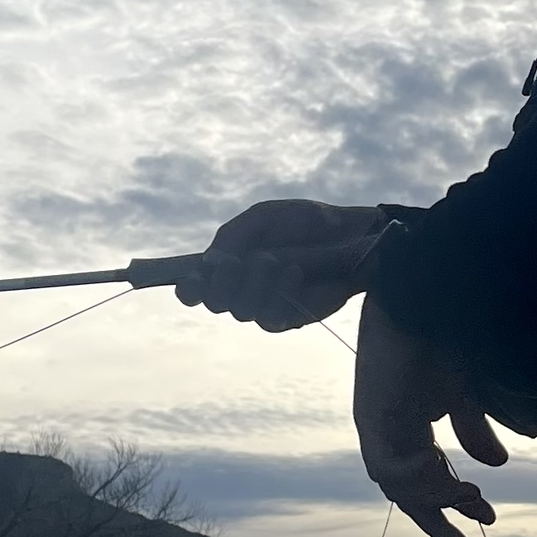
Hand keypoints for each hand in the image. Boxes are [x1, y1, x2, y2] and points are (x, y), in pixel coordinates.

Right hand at [173, 199, 391, 331]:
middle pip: (213, 302)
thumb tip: (209, 262)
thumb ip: (233, 236)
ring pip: (240, 310)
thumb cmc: (305, 223)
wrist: (349, 235)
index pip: (196, 287)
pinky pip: (269, 319)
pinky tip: (294, 273)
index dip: (188, 288)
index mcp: (229, 264)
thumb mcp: (264, 217)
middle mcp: (241, 288)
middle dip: (222, 283)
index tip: (191, 280)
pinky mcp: (289, 317)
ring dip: (254, 283)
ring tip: (275, 260)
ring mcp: (264, 305)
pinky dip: (279, 293)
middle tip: (236, 263)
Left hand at [353, 295, 507, 536]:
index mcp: (405, 423)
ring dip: (436, 496)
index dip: (452, 500)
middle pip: (406, 491)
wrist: (423, 295)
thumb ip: (474, 428)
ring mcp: (375, 423)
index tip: (486, 518)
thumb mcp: (465, 392)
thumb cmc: (441, 334)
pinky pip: (390, 465)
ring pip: (397, 484)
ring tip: (472, 498)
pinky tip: (447, 474)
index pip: (424, 475)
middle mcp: (385, 428)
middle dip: (437, 520)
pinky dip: (419, 476)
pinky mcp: (372, 416)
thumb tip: (496, 465)